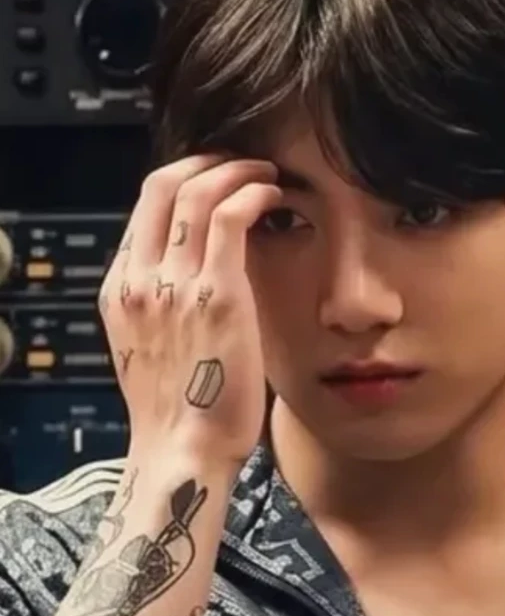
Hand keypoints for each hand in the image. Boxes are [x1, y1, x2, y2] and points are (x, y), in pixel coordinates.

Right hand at [98, 154, 282, 472]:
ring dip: (235, 170)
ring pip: (196, 191)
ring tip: (265, 173)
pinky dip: (252, 192)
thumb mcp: (153, 347)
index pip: (143, 210)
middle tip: (241, 163)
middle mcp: (140, 280)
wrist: (184, 454)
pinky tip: (273, 195)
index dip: (181, 181)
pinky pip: (230, 217)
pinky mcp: (216, 294)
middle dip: (204, 162)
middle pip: (161, 185)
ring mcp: (175, 285)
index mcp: (120, 291)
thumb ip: (164, 306)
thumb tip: (199, 274)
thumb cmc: (182, 412)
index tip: (214, 179)